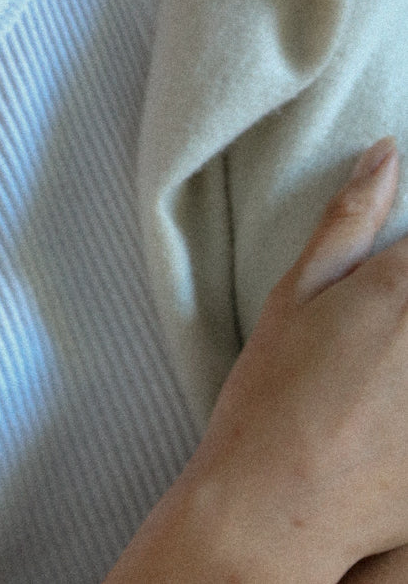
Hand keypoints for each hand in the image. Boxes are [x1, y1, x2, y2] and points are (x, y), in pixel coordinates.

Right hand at [109, 139, 407, 583]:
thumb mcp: (294, 296)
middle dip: (401, 297)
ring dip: (403, 349)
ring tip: (374, 365)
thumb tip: (385, 153)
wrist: (273, 510)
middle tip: (368, 332)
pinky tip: (388, 397)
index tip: (387, 274)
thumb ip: (347, 221)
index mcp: (401, 288)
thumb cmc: (269, 396)